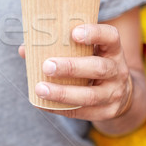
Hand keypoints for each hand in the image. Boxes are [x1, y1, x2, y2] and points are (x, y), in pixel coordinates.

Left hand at [18, 24, 132, 120]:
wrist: (121, 93)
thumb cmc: (93, 64)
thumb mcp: (87, 52)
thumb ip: (60, 47)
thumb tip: (25, 49)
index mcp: (112, 50)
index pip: (110, 37)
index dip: (94, 33)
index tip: (74, 33)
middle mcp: (117, 71)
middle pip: (98, 68)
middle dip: (71, 67)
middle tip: (47, 66)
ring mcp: (114, 93)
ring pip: (90, 95)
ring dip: (63, 93)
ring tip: (40, 88)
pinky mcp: (106, 112)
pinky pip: (82, 112)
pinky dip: (59, 108)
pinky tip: (42, 103)